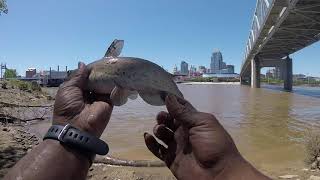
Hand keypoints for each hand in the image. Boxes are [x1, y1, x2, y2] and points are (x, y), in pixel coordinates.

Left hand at [53, 62, 112, 136]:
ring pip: (106, 83)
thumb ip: (77, 76)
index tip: (99, 60)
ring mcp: (100, 97)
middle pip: (97, 79)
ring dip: (110, 76)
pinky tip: (120, 74)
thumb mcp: (68, 88)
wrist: (77, 127)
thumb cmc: (68, 107)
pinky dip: (116, 84)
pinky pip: (113, 91)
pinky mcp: (110, 102)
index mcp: (78, 89)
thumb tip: (83, 63)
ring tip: (116, 64)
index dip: (92, 69)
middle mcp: (90, 92)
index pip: (87, 76)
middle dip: (102, 71)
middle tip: (110, 60)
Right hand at [144, 95, 267, 179]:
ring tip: (160, 130)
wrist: (218, 173)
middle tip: (162, 117)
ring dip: (158, 129)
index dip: (172, 102)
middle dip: (163, 117)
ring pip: (162, 134)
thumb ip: (183, 112)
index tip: (161, 94)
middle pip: (169, 120)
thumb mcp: (202, 123)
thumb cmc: (214, 144)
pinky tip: (148, 137)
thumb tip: (168, 97)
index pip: (181, 108)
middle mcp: (185, 132)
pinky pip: (157, 149)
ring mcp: (177, 146)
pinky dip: (151, 143)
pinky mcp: (171, 159)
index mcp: (195, 122)